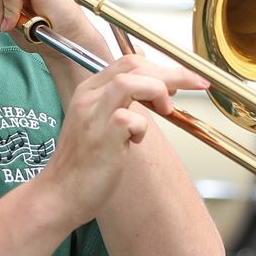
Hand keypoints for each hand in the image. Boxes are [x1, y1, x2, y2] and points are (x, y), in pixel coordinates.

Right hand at [32, 54, 206, 228]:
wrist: (59, 193)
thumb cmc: (83, 163)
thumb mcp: (99, 121)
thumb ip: (120, 99)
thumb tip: (148, 77)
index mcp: (89, 90)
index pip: (129, 61)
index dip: (161, 66)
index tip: (183, 79)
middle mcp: (89, 97)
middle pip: (134, 65)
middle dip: (171, 73)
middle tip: (195, 84)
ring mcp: (93, 115)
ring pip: (131, 81)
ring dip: (159, 90)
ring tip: (167, 109)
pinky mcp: (102, 137)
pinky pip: (131, 118)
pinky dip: (143, 126)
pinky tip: (136, 141)